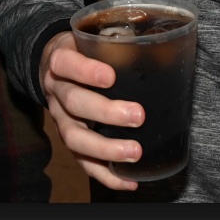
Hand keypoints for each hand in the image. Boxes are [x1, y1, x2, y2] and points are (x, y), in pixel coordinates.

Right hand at [39, 30, 140, 190]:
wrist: (53, 65)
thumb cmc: (83, 51)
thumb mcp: (91, 37)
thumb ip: (117, 41)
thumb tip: (167, 47)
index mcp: (60, 61)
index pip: (66, 64)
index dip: (86, 71)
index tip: (110, 77)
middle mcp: (56, 90)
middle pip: (74, 103)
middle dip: (106, 112)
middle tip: (138, 116)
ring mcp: (60, 118)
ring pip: (74, 137)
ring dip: (105, 149)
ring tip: (134, 152)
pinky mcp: (68, 138)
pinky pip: (82, 161)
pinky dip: (105, 175)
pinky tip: (128, 181)